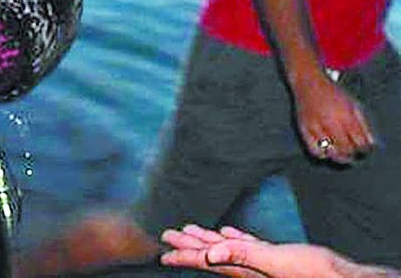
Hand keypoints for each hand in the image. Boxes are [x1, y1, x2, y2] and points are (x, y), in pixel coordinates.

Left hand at [160, 224, 372, 277]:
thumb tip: (211, 255)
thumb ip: (241, 255)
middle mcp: (249, 266)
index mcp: (245, 268)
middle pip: (212, 254)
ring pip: (227, 249)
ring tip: (190, 231)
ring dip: (208, 239)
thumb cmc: (310, 272)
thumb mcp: (273, 261)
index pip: (207, 260)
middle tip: (167, 236)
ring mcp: (262, 262)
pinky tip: (227, 232)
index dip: (184, 255)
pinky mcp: (276, 257)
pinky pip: (248, 246)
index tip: (164, 252)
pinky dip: (235, 238)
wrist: (341, 277)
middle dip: (189, 245)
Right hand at [291, 70, 374, 163]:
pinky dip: (322, 153)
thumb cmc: (332, 93)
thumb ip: (363, 124)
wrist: (308, 82)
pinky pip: (315, 150)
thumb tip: (370, 144)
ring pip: (331, 152)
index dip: (364, 148)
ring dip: (339, 156)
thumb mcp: (353, 104)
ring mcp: (316, 126)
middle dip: (352, 152)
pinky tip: (327, 149)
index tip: (362, 146)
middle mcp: (330, 122)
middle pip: (346, 149)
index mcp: (345, 115)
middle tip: (352, 150)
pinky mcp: (304, 128)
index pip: (360, 142)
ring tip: (342, 153)